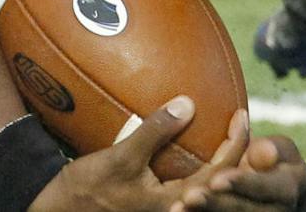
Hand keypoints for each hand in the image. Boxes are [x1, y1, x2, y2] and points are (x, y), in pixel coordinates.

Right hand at [32, 100, 247, 211]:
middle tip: (244, 123)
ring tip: (228, 134)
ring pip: (206, 185)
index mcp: (176, 203)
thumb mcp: (121, 157)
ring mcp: (169, 208)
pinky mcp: (157, 204)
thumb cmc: (89, 189)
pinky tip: (196, 146)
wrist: (61, 210)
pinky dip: (198, 164)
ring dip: (220, 160)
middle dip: (239, 155)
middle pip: (221, 183)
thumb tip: (188, 104)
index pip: (220, 172)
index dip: (236, 144)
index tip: (241, 114)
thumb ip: (155, 132)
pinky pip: (188, 182)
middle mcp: (178, 209)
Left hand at [171, 131, 305, 211]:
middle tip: (189, 197)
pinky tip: (177, 211)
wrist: (278, 187)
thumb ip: (272, 149)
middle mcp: (275, 210)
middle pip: (245, 210)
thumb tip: (262, 151)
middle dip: (216, 203)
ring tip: (177, 208)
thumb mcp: (281, 149)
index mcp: (286, 189)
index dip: (242, 183)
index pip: (265, 187)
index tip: (217, 180)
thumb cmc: (275, 158)